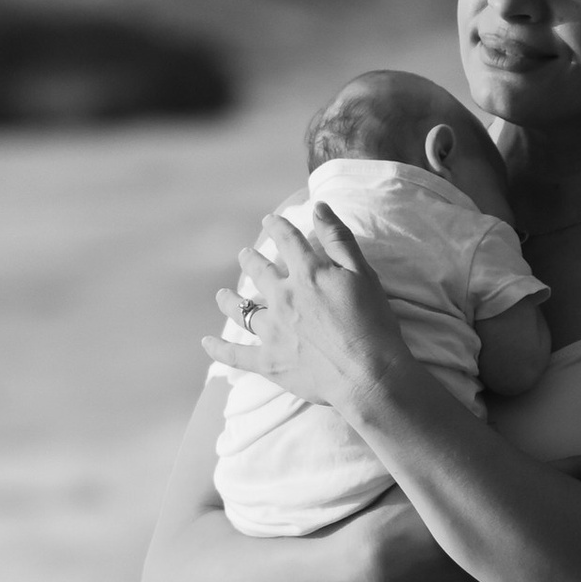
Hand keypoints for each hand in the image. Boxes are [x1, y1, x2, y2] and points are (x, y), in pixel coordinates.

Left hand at [206, 202, 413, 420]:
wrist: (368, 375)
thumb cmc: (373, 324)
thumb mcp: (363, 274)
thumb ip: (339, 239)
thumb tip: (319, 207)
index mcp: (307, 274)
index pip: (287, 241)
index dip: (277, 227)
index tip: (269, 221)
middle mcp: (284, 298)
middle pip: (259, 272)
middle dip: (251, 260)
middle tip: (245, 255)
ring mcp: (273, 331)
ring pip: (242, 310)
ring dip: (229, 300)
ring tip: (223, 295)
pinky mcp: (269, 361)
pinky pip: (236, 355)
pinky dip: (219, 350)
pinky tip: (207, 343)